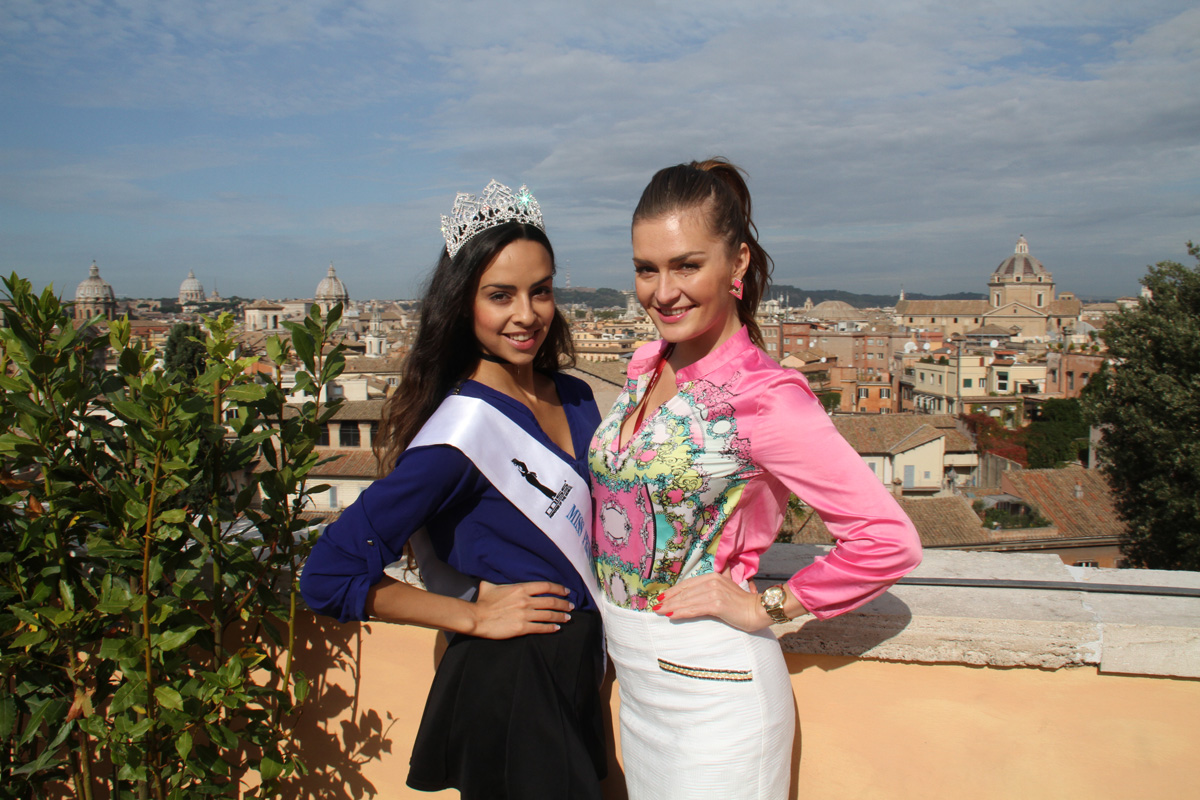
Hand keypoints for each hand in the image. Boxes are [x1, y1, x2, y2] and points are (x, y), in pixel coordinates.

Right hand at [469, 580, 572, 638]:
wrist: (477, 618)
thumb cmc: (483, 602)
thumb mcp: (491, 586)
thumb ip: (499, 583)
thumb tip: (494, 581)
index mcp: (520, 588)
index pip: (545, 586)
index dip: (558, 588)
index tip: (566, 591)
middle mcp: (526, 600)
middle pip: (551, 601)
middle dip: (563, 604)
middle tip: (571, 606)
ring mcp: (525, 614)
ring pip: (548, 615)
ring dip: (560, 616)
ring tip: (567, 618)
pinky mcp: (522, 628)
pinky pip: (541, 628)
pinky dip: (551, 628)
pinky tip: (556, 628)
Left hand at [652, 572, 770, 631]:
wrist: (759, 610)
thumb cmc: (742, 604)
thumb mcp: (725, 591)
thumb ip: (711, 590)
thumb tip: (696, 597)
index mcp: (713, 577)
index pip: (687, 584)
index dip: (673, 591)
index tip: (662, 598)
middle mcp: (712, 582)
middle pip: (685, 592)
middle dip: (668, 600)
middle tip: (655, 607)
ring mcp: (714, 592)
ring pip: (687, 600)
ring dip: (671, 607)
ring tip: (660, 612)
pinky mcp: (717, 604)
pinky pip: (694, 609)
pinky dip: (681, 612)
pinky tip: (672, 616)